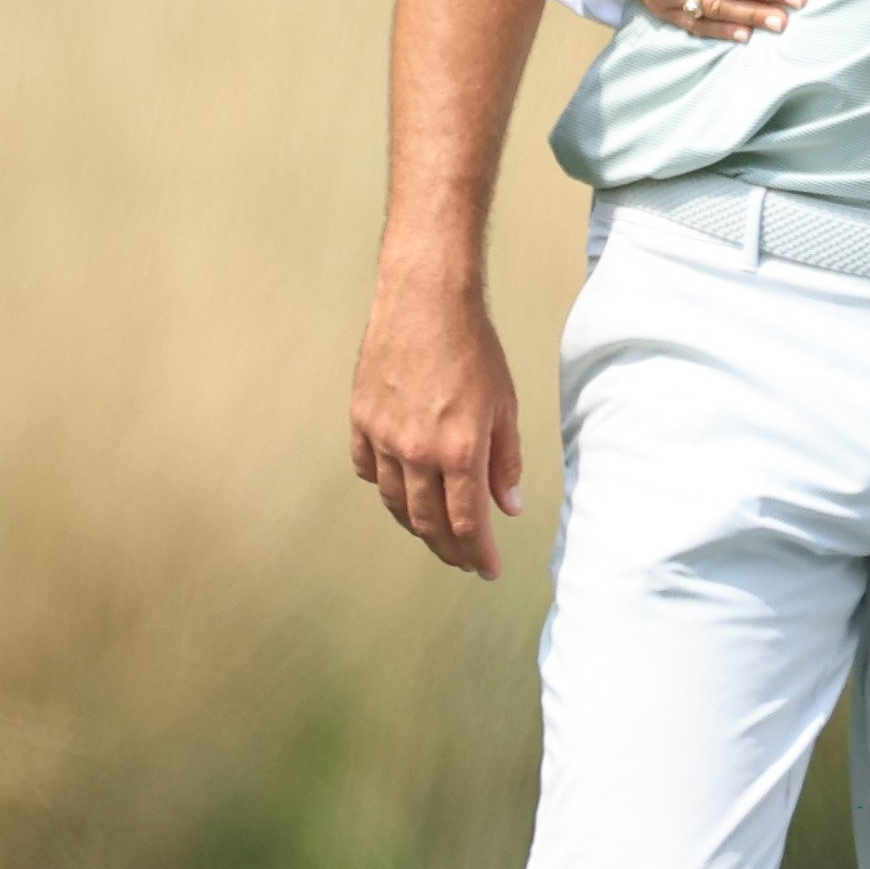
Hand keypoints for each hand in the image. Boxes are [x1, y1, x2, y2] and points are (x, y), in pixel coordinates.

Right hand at [350, 270, 529, 577]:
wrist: (426, 300)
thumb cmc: (472, 346)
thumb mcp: (505, 406)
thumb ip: (506, 462)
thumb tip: (508, 506)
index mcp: (461, 450)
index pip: (468, 523)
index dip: (479, 554)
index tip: (488, 569)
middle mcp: (418, 451)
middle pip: (428, 523)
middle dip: (449, 549)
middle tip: (463, 560)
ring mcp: (383, 437)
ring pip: (396, 502)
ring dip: (417, 526)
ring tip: (434, 534)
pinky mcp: (361, 420)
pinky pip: (369, 470)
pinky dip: (386, 487)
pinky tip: (401, 490)